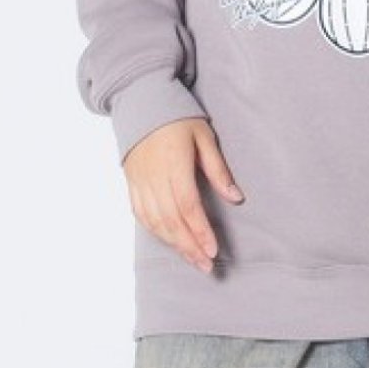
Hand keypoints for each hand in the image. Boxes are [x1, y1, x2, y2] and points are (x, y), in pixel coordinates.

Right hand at [122, 117, 244, 272]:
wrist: (142, 102)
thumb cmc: (178, 117)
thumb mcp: (204, 136)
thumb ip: (218, 169)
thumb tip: (236, 197)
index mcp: (174, 164)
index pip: (188, 206)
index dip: (200, 231)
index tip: (213, 250)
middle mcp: (154, 177)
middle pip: (171, 220)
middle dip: (189, 246)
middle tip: (206, 266)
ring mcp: (140, 182)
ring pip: (155, 222)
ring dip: (174, 244)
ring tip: (192, 259)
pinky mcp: (131, 184)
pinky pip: (141, 215)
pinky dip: (155, 232)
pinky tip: (169, 241)